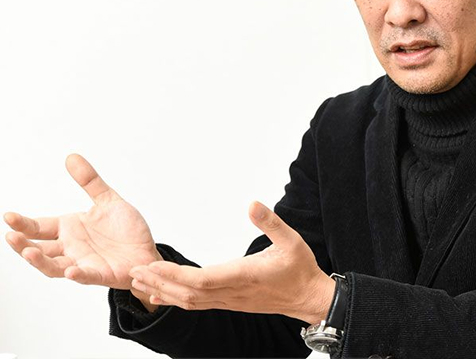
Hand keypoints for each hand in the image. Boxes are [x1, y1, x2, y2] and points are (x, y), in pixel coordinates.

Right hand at [4, 154, 161, 292]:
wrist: (148, 251)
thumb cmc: (126, 231)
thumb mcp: (108, 200)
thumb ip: (90, 181)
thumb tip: (71, 157)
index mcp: (69, 229)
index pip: (39, 226)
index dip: (24, 223)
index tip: (9, 216)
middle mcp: (71, 247)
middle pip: (40, 248)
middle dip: (23, 243)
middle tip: (11, 235)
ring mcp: (84, 262)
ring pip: (54, 266)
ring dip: (40, 261)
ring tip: (28, 252)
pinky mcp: (101, 274)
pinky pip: (86, 276)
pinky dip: (77, 274)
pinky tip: (70, 270)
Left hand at [128, 201, 334, 324]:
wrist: (308, 298)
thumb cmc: (300, 269)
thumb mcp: (291, 240)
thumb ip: (270, 222)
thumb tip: (252, 204)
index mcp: (243, 275)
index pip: (201, 280)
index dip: (174, 273)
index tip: (153, 264)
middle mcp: (231, 292)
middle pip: (187, 293)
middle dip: (159, 282)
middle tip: (134, 271)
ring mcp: (229, 301)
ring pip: (189, 301)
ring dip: (163, 291)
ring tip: (140, 280)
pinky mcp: (230, 303)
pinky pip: (197, 304)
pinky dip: (175, 299)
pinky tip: (160, 295)